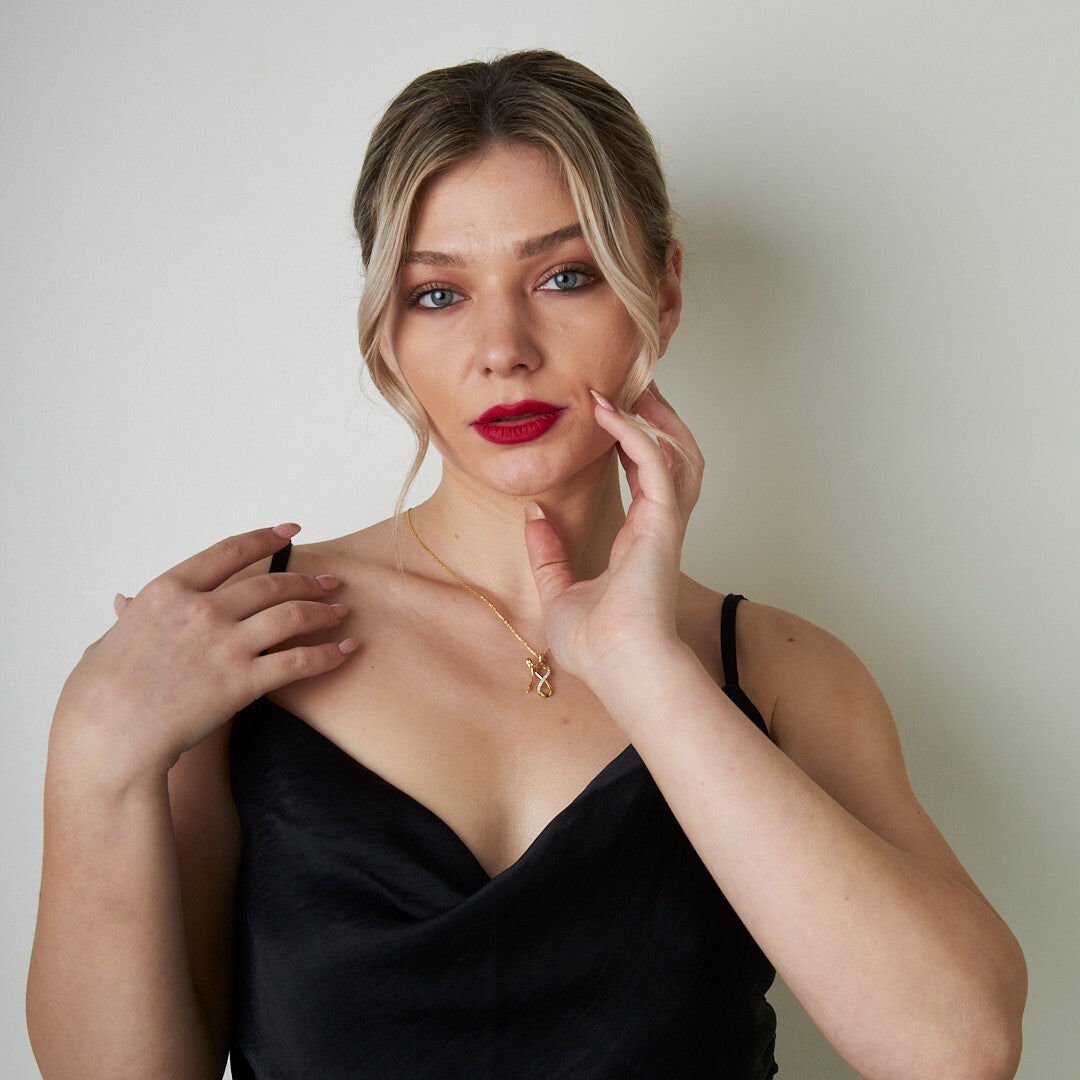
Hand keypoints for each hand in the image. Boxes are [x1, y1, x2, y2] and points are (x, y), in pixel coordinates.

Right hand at [53, 525, 354, 779]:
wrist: (108, 736)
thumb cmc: (99, 694)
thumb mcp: (109, 640)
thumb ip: (129, 617)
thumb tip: (125, 602)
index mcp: (168, 591)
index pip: (229, 552)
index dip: (265, 539)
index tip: (290, 531)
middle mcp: (201, 610)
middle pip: (269, 583)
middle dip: (306, 579)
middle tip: (329, 580)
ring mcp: (224, 644)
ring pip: (290, 615)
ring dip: (322, 610)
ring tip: (340, 610)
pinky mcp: (242, 682)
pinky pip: (297, 662)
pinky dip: (328, 655)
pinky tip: (346, 650)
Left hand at [522, 379, 704, 684]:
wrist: (617, 667)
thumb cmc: (597, 645)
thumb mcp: (558, 590)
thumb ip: (548, 554)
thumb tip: (533, 517)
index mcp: (641, 542)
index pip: (646, 479)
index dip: (632, 444)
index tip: (611, 416)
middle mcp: (659, 528)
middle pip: (674, 458)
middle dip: (658, 421)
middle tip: (634, 389)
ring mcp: (665, 524)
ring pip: (678, 453)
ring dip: (657, 418)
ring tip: (629, 389)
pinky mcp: (663, 523)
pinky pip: (654, 463)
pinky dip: (633, 434)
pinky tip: (609, 414)